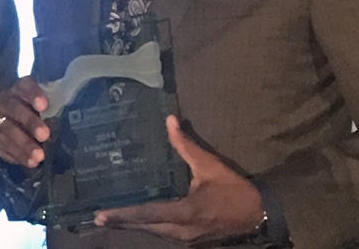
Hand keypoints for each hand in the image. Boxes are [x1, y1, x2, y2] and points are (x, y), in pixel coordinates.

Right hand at [0, 75, 49, 168]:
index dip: (33, 94)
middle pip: (14, 108)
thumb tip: (76, 121)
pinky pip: (1, 146)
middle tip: (45, 135)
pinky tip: (29, 162)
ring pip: (7, 129)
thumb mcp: (45, 106)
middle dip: (30, 122)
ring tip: (39, 157)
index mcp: (20, 88)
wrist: (10, 120)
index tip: (43, 105)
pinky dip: (16, 155)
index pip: (25, 85)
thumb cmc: (37, 113)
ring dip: (23, 144)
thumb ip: (55, 108)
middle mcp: (5, 101)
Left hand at [94, 116, 264, 243]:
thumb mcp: (210, 165)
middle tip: (98, 218)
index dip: (123, 214)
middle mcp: (182, 231)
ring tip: (111, 220)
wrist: (260, 214)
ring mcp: (187, 238)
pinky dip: (149, 227)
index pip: (147, 214)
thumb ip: (186, 145)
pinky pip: (164, 234)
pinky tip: (138, 222)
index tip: (101, 215)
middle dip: (122, 222)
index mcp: (185, 213)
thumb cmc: (234, 189)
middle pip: (146, 227)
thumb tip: (170, 121)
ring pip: (154, 233)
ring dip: (134, 226)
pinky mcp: (192, 239)